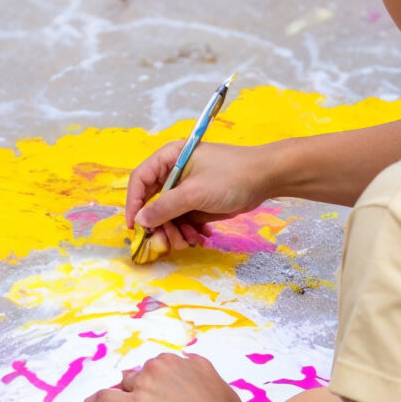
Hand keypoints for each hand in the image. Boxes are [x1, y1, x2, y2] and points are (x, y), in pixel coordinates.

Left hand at [83, 350, 252, 401]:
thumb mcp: (225, 388)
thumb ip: (207, 377)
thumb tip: (201, 373)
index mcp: (187, 361)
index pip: (162, 366)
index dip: (157, 380)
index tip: (156, 392)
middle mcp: (164, 365)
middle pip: (141, 373)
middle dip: (139, 386)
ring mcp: (147, 384)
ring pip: (124, 385)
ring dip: (122, 395)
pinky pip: (105, 398)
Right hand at [123, 140, 270, 254]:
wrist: (267, 178)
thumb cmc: (231, 176)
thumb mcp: (194, 193)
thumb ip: (165, 207)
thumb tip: (140, 220)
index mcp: (169, 158)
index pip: (140, 180)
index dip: (133, 204)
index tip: (134, 226)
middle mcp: (174, 172)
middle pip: (153, 201)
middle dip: (159, 224)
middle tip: (165, 243)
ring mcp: (187, 188)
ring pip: (168, 214)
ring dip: (175, 230)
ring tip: (188, 240)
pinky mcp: (199, 201)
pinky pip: (184, 218)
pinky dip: (189, 229)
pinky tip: (200, 236)